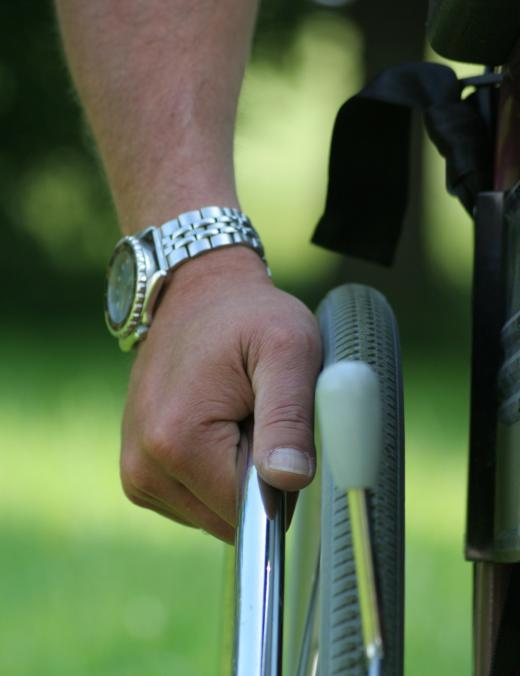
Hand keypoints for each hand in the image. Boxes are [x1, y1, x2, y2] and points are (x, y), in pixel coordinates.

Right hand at [120, 246, 321, 541]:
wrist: (198, 296)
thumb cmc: (247, 317)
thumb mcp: (286, 351)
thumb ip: (288, 417)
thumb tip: (287, 481)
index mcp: (177, 443)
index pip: (249, 511)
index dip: (278, 477)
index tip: (272, 424)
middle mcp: (144, 468)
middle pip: (228, 517)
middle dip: (255, 477)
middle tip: (255, 412)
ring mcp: (136, 473)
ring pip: (213, 512)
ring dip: (234, 473)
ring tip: (234, 413)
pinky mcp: (139, 472)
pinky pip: (195, 500)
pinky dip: (214, 472)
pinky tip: (215, 424)